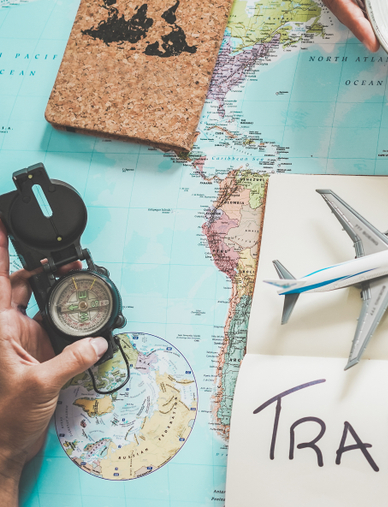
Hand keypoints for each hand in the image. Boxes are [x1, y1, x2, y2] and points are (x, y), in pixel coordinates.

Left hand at [0, 222, 106, 504]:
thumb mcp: (39, 386)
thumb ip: (71, 360)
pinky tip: (84, 307)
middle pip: (19, 284)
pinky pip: (59, 324)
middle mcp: (8, 330)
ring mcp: (25, 340)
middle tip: (57, 246)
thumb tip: (96, 342)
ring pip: (40, 300)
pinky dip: (72, 314)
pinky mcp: (40, 352)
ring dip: (55, 284)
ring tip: (75, 267)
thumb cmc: (5, 417)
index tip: (2, 224)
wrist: (6, 446)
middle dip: (37, 262)